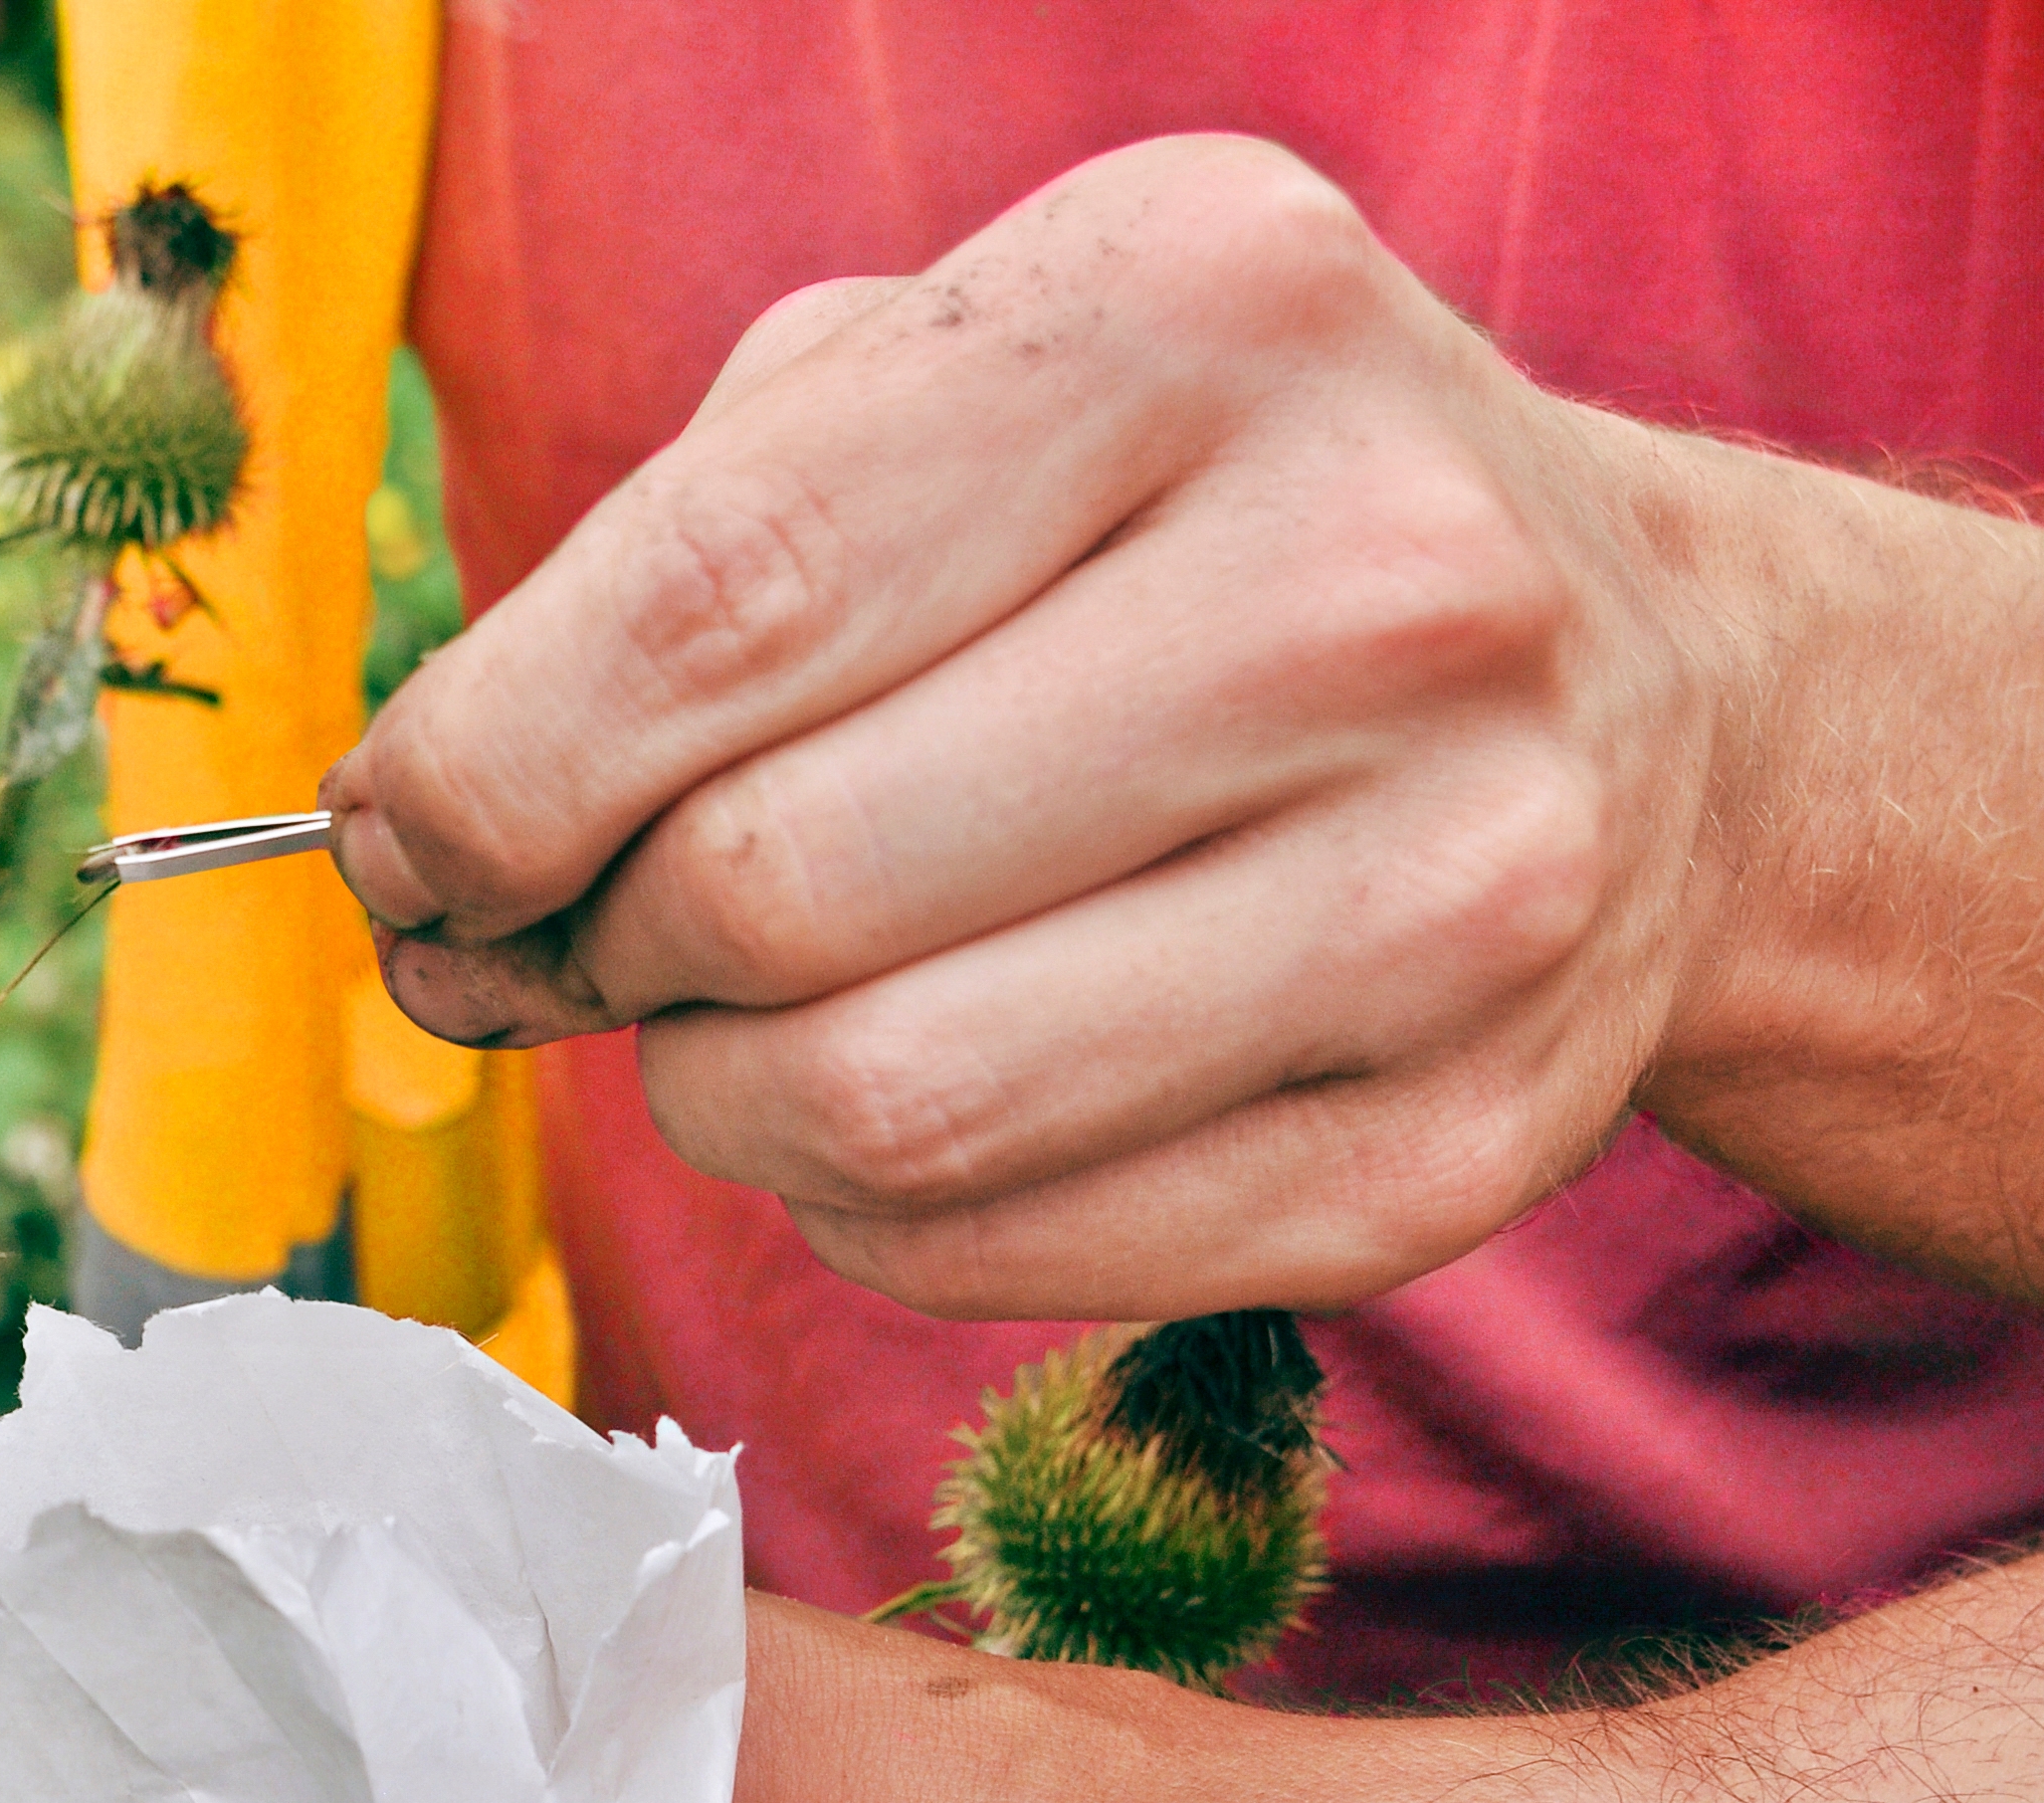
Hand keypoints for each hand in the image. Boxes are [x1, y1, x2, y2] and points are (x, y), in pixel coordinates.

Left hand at [323, 134, 1733, 1321]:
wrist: (1640, 690)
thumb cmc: (1186, 519)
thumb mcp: (945, 386)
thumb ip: (662, 560)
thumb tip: (417, 838)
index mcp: (1202, 304)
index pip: (715, 604)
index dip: (480, 776)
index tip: (403, 843)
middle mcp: (1379, 576)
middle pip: (775, 885)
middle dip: (587, 949)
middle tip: (567, 939)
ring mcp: (1465, 884)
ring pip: (878, 1113)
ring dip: (709, 1100)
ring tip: (717, 1025)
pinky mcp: (1465, 1148)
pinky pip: (1002, 1257)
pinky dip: (864, 1215)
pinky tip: (890, 1105)